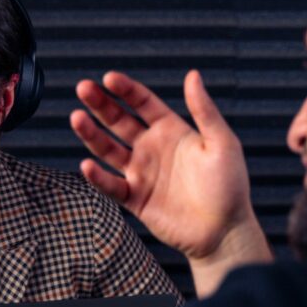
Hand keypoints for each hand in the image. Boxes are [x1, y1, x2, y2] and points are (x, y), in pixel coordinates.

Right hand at [70, 70, 270, 295]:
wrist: (224, 231)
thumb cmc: (229, 186)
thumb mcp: (222, 143)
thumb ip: (204, 110)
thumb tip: (193, 75)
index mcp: (172, 131)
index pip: (142, 103)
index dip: (125, 90)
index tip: (108, 78)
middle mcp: (152, 149)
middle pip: (119, 121)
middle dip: (100, 105)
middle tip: (83, 88)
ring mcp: (141, 173)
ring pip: (108, 150)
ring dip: (91, 134)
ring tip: (77, 118)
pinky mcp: (135, 199)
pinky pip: (111, 185)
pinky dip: (97, 177)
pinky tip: (87, 165)